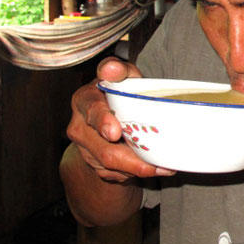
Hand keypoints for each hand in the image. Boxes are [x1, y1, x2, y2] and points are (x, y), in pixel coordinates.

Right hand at [66, 57, 174, 181]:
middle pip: (102, 148)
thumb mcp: (122, 75)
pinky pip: (115, 174)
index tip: (114, 132)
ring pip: (111, 165)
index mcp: (84, 100)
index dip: (102, 121)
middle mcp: (79, 127)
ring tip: (164, 167)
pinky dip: (136, 173)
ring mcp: (86, 149)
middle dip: (127, 159)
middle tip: (153, 164)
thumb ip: (118, 70)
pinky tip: (155, 168)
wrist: (108, 113)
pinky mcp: (95, 165)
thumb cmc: (119, 90)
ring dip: (138, 169)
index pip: (91, 109)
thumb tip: (111, 69)